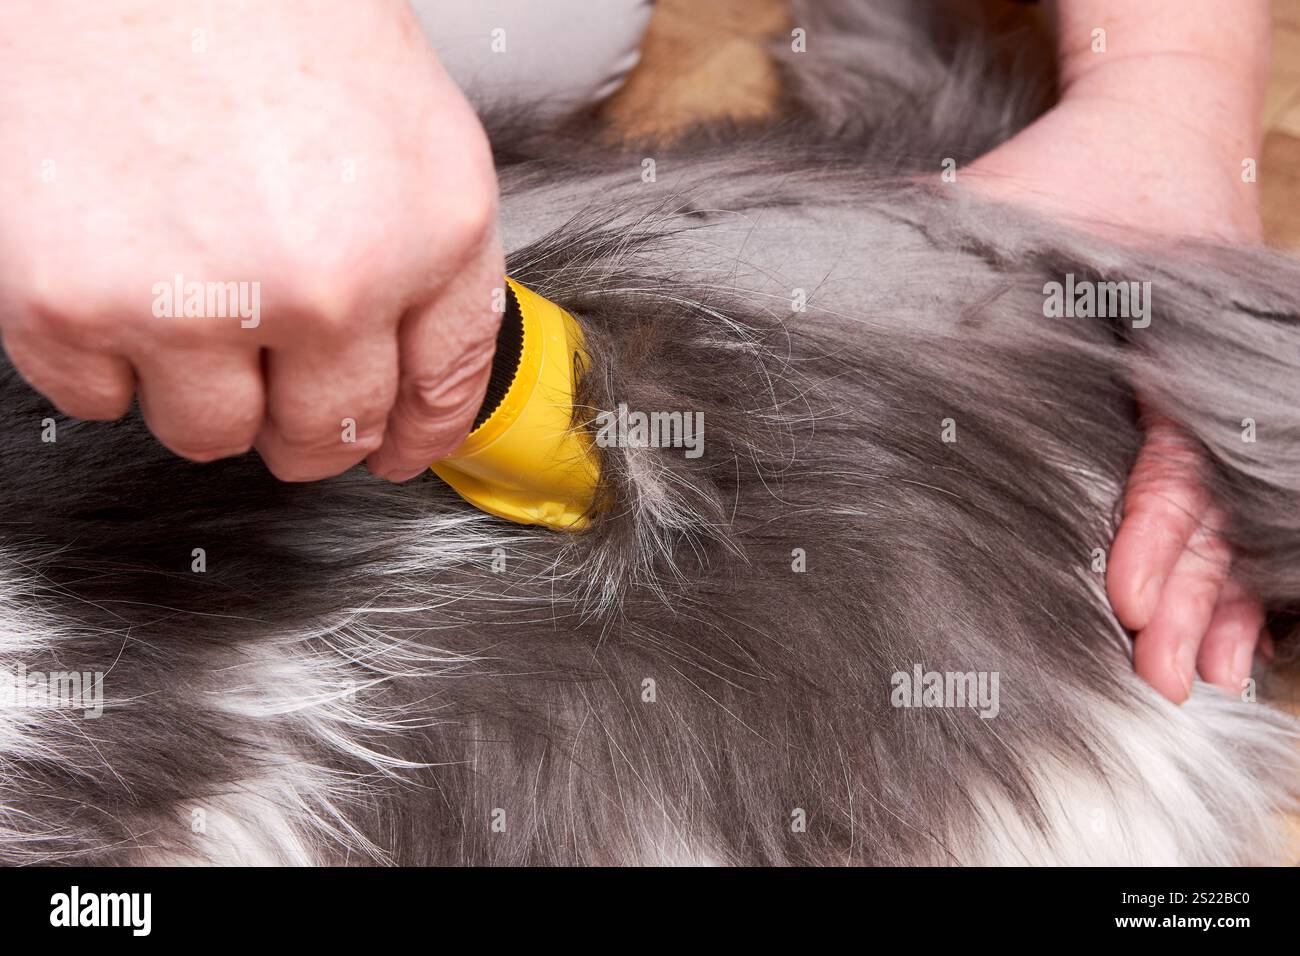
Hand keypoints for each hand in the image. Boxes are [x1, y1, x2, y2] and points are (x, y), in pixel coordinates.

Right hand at [0, 0, 504, 482]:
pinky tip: (126, 272)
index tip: (397, 448)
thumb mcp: (423, 140)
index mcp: (420, 239)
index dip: (417, 434)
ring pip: (212, 437)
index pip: (437, 394)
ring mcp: (190, 302)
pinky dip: (112, 356)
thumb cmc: (273, 15)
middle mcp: (318, 286)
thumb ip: (438, 278)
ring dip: (207, 390)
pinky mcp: (68, 304)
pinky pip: (100, 401)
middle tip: (277, 362)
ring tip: (194, 290)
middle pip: (322, 438)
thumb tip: (422, 396)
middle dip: (308, 420)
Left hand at [965, 92, 1264, 701]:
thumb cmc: (1078, 167)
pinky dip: (1222, 559)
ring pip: (1230, 508)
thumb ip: (953, 260)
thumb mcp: (1011, 210)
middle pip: (1216, 501)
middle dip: (1194, 593)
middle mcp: (1205, 376)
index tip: (1123, 597)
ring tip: (1200, 672)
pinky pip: (1222, 491)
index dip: (1156, 530)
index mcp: (1174, 336)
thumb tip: (850, 318)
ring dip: (1220, 593)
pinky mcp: (1199, 404)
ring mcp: (1212, 393)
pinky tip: (1215, 621)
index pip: (1176, 453)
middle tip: (1165, 674)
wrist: (1153, 123)